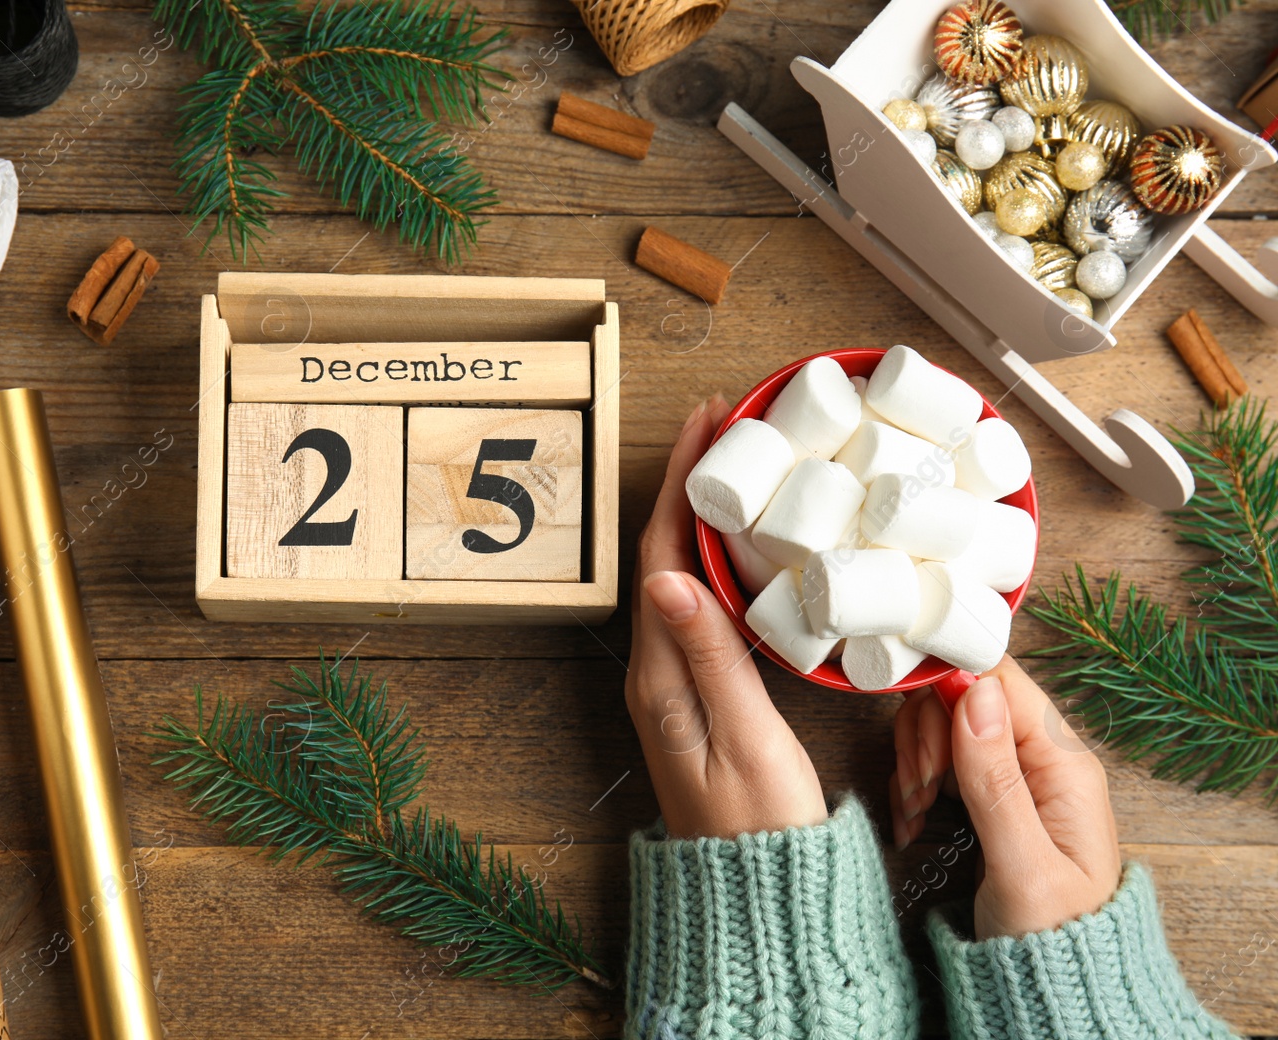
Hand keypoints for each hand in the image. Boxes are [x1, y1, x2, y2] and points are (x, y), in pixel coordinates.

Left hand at [625, 395, 826, 839]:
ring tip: (735, 468)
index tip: (710, 424)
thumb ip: (711, 658)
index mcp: (662, 675)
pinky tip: (743, 550)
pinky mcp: (694, 698)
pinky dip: (716, 562)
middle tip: (726, 425)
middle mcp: (656, 673)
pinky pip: (698, 607)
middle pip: (665, 555)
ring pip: (681, 577)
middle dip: (690, 486)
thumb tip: (670, 576)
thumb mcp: (744, 739)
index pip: (662, 554)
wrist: (754, 896)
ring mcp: (672, 685)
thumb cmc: (760, 828)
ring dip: (702, 518)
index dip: (682, 485)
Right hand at [892, 656, 1121, 937]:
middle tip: (921, 791)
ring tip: (916, 811)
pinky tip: (913, 819)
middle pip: (963, 696)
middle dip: (925, 736)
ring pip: (942, 725)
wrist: (1056, 988)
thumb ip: (996, 777)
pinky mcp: (988, 792)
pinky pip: (937, 758)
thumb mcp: (1021, 863)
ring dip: (914, 761)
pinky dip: (913, 782)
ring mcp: (1013, 774)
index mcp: (1063, 764)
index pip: (999, 681)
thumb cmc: (1052, 936)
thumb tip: (975, 691)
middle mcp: (1041, 758)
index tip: (922, 743)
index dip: (948, 695)